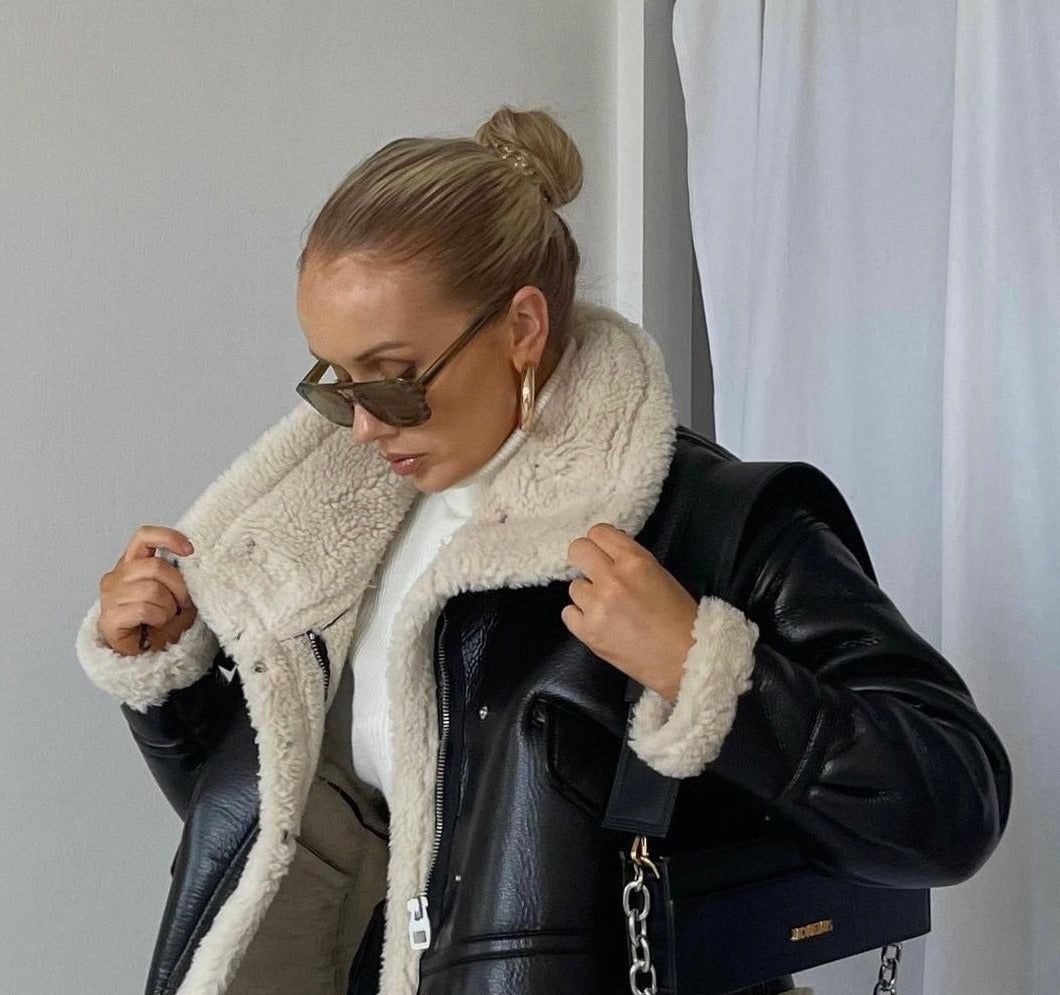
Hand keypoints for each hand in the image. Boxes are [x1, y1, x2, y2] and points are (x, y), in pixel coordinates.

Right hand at [97, 525, 197, 655]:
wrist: (143, 652)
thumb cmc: (158, 620)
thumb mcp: (173, 591)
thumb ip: (177, 573)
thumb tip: (191, 560)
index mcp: (131, 563)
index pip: (144, 536)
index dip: (168, 537)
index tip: (190, 550)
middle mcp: (117, 575)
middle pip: (157, 567)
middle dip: (179, 587)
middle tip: (183, 603)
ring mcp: (110, 596)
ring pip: (152, 590)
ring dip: (169, 607)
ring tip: (166, 616)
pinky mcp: (108, 617)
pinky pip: (144, 610)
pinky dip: (159, 618)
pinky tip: (155, 624)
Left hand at [561, 522, 698, 702]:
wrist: (685, 660)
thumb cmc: (681, 618)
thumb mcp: (660, 575)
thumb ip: (631, 561)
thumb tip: (608, 552)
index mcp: (635, 561)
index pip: (598, 532)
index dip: (599, 542)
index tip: (603, 553)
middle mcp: (612, 579)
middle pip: (577, 550)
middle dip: (584, 560)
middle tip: (596, 574)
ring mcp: (597, 606)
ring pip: (573, 586)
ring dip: (587, 595)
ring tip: (607, 609)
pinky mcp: (587, 632)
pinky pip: (568, 613)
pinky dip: (580, 617)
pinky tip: (598, 624)